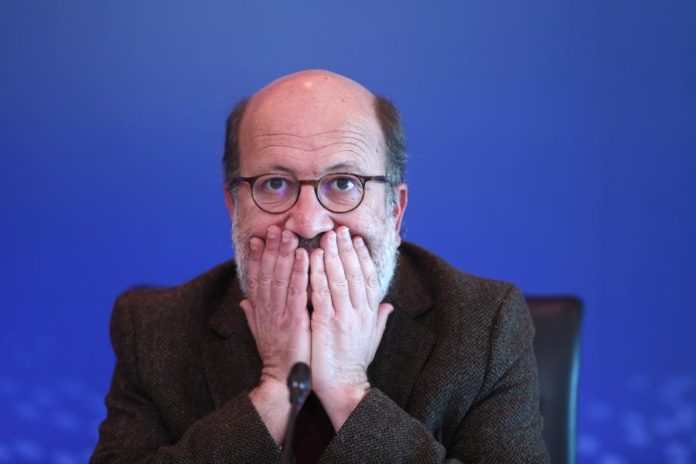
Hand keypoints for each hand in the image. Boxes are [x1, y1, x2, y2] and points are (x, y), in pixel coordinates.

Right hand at [240, 226, 310, 389]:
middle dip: (270, 248)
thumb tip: (244, 300)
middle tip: (274, 227)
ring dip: (284, 254)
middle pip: (266, 272)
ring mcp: (279, 314)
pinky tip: (304, 256)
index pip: (256, 278)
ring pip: (280, 278)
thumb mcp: (261, 333)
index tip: (256, 238)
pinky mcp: (294, 321)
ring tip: (288, 234)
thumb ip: (252, 315)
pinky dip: (300, 273)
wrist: (283, 381)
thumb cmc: (277, 357)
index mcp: (260, 311)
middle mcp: (267, 309)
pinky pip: (297, 292)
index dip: (255, 257)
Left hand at [309, 226, 392, 429]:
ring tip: (327, 237)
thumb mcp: (372, 339)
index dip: (363, 257)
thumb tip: (389, 305)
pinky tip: (311, 259)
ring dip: (332, 255)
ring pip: (340, 278)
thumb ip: (380, 319)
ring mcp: (345, 317)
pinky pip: (322, 293)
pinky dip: (317, 274)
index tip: (356, 240)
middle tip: (340, 229)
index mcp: (370, 314)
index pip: (369, 278)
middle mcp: (360, 312)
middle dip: (346, 249)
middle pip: (355, 273)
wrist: (344, 388)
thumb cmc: (354, 364)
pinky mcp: (327, 324)